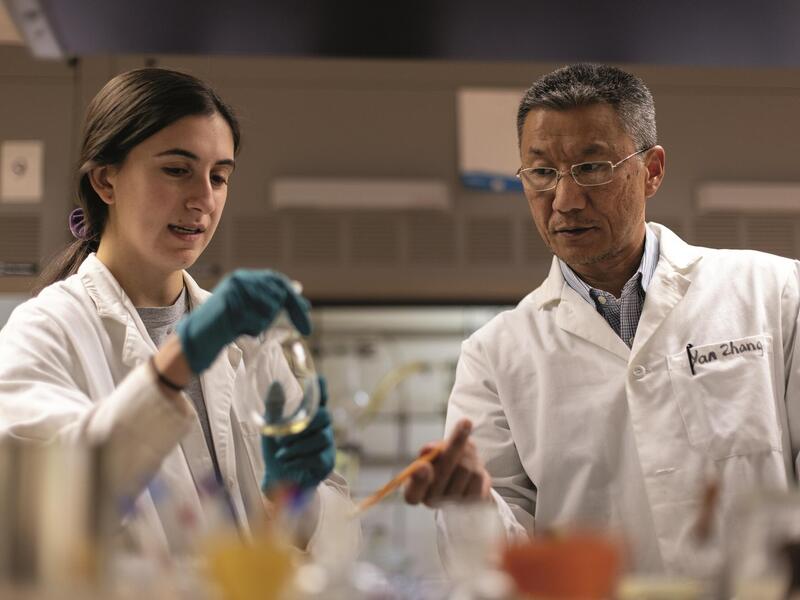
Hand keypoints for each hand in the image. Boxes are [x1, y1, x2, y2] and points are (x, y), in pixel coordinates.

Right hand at [177, 269, 309, 373]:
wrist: (200, 336)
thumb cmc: (228, 324)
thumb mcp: (254, 309)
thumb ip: (272, 298)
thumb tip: (297, 288)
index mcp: (247, 277)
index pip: (279, 283)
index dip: (295, 301)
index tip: (307, 322)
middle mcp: (241, 278)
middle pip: (279, 294)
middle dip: (286, 313)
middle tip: (288, 328)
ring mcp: (234, 288)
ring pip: (270, 308)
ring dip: (262, 323)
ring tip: (244, 325)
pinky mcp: (230, 301)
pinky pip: (256, 319)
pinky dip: (251, 328)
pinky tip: (238, 328)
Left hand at [261, 377, 334, 492]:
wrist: (277, 482)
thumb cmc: (277, 452)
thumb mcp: (270, 429)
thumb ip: (274, 408)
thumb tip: (276, 383)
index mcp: (310, 418)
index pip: (319, 399)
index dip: (321, 389)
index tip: (319, 378)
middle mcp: (322, 429)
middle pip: (325, 416)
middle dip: (303, 425)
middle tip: (282, 439)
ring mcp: (327, 446)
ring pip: (320, 438)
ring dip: (297, 446)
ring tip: (282, 454)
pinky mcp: (327, 463)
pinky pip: (317, 456)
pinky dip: (298, 460)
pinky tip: (288, 463)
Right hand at [404, 419, 490, 506]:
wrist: (461, 484)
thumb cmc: (439, 467)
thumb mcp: (429, 456)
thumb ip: (429, 452)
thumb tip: (430, 450)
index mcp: (414, 492)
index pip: (412, 492)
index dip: (418, 480)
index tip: (423, 465)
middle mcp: (433, 502)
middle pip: (444, 472)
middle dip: (455, 444)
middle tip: (466, 422)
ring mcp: (455, 504)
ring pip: (464, 469)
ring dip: (467, 452)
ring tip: (463, 450)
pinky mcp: (474, 503)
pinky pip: (479, 477)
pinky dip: (476, 462)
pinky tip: (472, 461)